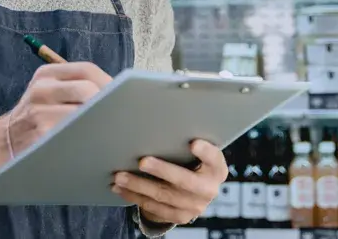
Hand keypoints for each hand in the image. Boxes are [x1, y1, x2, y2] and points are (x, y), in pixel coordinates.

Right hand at [3, 62, 111, 156]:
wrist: (0, 143)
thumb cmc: (35, 117)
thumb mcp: (47, 93)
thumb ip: (75, 87)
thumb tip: (119, 93)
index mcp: (46, 75)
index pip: (86, 69)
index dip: (109, 81)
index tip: (123, 96)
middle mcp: (41, 90)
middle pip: (87, 90)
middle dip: (107, 103)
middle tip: (120, 117)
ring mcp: (39, 114)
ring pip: (82, 114)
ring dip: (100, 123)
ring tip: (113, 131)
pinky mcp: (40, 138)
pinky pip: (73, 136)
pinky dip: (88, 139)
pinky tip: (96, 145)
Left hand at [112, 139, 227, 224]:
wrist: (196, 193)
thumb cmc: (192, 163)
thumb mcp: (197, 153)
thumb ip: (185, 142)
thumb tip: (160, 121)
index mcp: (216, 169)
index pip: (214, 159)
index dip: (205, 152)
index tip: (193, 143)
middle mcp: (208, 189)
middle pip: (184, 181)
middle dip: (162, 170)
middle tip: (142, 161)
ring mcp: (195, 206)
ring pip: (163, 195)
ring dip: (138, 185)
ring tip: (120, 176)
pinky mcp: (180, 216)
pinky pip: (154, 208)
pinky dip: (135, 197)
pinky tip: (121, 189)